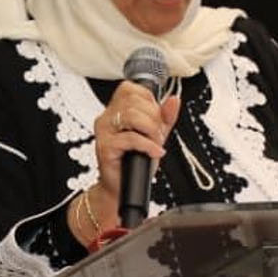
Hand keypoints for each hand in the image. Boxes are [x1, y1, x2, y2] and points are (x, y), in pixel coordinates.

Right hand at [92, 82, 181, 222]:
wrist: (122, 187)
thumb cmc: (135, 162)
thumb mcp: (155, 135)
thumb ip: (165, 116)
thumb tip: (174, 100)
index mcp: (115, 111)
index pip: (130, 89)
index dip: (149, 100)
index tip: (155, 117)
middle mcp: (107, 118)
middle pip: (134, 101)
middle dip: (153, 118)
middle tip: (157, 134)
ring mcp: (104, 131)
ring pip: (132, 116)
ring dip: (151, 130)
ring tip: (155, 143)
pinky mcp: (105, 147)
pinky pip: (131, 138)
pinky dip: (148, 145)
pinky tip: (153, 152)